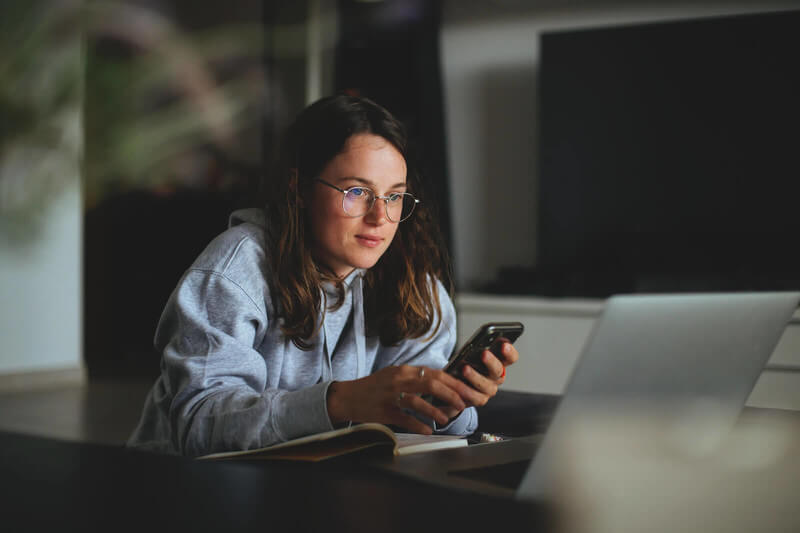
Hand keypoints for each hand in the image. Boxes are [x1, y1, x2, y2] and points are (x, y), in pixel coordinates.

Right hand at [326, 365, 473, 434]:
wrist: (347, 396)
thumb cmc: (374, 388)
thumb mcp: (395, 375)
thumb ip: (415, 377)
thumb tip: (441, 382)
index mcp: (404, 370)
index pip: (435, 373)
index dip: (453, 382)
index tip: (466, 390)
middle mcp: (398, 380)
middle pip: (431, 384)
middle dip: (451, 395)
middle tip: (463, 404)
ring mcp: (390, 396)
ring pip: (418, 401)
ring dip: (435, 411)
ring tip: (446, 419)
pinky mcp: (384, 412)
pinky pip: (404, 419)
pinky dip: (418, 425)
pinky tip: (428, 430)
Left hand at [439, 340, 519, 419]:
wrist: (457, 379)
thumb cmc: (468, 361)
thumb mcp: (472, 352)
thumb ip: (477, 348)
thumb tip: (475, 344)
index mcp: (500, 362)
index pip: (511, 358)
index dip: (510, 352)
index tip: (504, 345)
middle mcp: (497, 376)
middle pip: (498, 370)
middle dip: (491, 362)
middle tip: (484, 353)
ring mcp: (490, 389)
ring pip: (486, 385)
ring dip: (475, 376)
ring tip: (465, 368)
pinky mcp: (479, 399)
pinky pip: (475, 397)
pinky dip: (465, 390)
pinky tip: (457, 382)